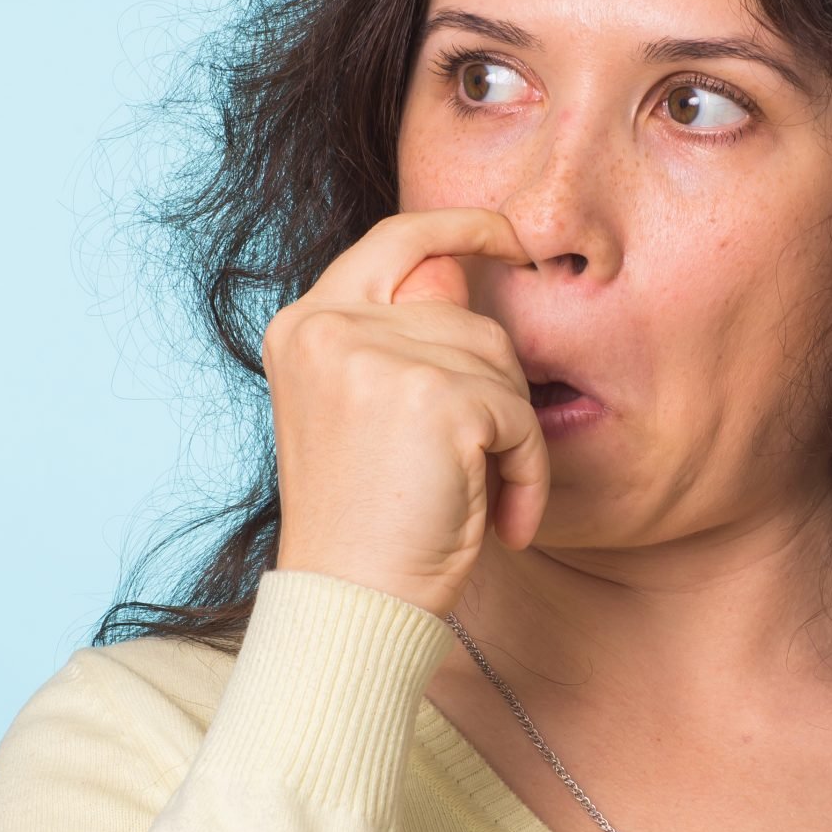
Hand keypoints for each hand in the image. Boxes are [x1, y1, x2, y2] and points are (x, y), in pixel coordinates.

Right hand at [263, 207, 546, 616]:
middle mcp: (330, 326)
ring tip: (476, 499)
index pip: (394, 240)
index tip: (508, 234)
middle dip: (492, 391)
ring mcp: (380, 355)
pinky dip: (527, 473)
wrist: (351, 604)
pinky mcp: (436, 395)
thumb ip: (394, 341)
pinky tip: (498, 520)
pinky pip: (521, 416)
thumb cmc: (363, 525)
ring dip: (510, 438)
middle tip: (470, 469)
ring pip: (500, 364)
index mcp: (303, 326)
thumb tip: (465, 276)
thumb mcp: (357, 409)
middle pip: (467, 317)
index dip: (457, 226)